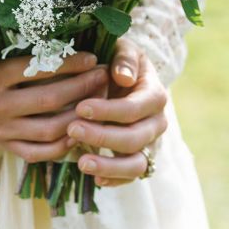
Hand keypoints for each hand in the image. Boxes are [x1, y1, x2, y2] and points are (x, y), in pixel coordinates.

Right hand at [0, 52, 108, 162]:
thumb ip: (12, 45)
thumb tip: (50, 25)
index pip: (37, 69)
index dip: (68, 63)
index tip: (91, 58)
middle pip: (49, 100)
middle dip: (81, 88)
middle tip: (103, 77)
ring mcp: (0, 131)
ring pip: (49, 129)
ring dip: (79, 116)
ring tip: (98, 103)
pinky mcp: (4, 148)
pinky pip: (38, 153)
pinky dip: (62, 145)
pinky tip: (79, 131)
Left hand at [66, 38, 167, 186]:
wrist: (123, 75)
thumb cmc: (119, 59)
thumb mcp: (123, 48)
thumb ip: (124, 58)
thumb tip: (124, 78)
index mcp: (155, 95)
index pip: (134, 109)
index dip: (108, 111)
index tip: (80, 107)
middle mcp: (157, 122)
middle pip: (134, 138)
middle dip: (102, 136)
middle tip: (72, 129)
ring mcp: (149, 143)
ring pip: (137, 164)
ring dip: (109, 166)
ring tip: (82, 163)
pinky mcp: (139, 157)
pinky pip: (131, 176)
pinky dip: (115, 179)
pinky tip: (94, 178)